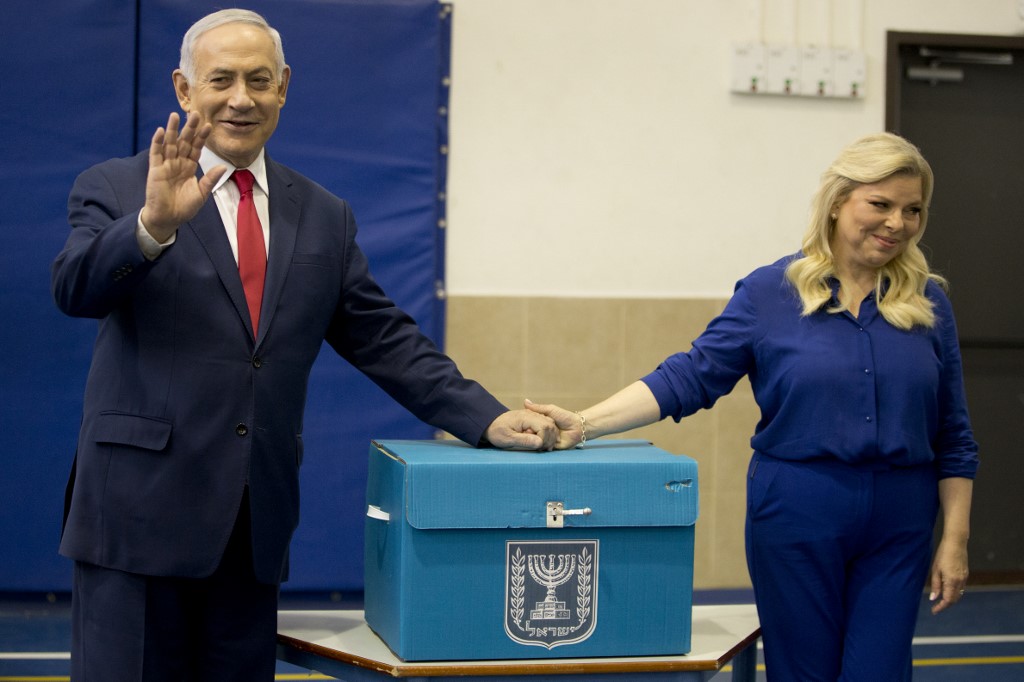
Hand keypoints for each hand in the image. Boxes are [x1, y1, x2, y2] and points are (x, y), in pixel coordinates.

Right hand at [142, 112, 226, 242]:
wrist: (168, 218)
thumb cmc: (184, 207)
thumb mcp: (201, 193)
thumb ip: (210, 179)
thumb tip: (223, 167)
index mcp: (189, 167)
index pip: (196, 148)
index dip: (202, 137)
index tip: (209, 125)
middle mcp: (178, 163)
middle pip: (184, 141)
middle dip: (189, 128)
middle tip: (195, 113)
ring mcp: (166, 165)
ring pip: (170, 143)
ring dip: (173, 130)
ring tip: (175, 115)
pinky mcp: (155, 170)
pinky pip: (156, 153)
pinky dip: (158, 142)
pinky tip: (162, 131)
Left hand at [484, 409, 556, 450]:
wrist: (489, 424)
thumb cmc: (496, 432)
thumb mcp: (507, 439)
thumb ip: (524, 440)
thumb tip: (540, 443)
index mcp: (526, 417)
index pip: (545, 427)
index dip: (545, 439)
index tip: (539, 448)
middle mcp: (531, 414)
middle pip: (550, 425)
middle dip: (549, 439)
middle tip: (542, 449)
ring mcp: (533, 416)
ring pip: (551, 424)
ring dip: (550, 437)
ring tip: (542, 447)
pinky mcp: (533, 419)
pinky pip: (546, 424)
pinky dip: (547, 434)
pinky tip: (541, 443)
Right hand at [524, 399, 582, 449]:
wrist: (577, 427)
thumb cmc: (565, 417)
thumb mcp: (550, 410)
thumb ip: (537, 408)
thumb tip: (525, 401)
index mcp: (540, 423)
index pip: (529, 425)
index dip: (525, 426)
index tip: (522, 424)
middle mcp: (542, 432)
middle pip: (531, 435)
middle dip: (529, 433)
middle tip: (528, 431)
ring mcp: (546, 440)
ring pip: (536, 442)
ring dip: (535, 439)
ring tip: (534, 436)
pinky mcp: (551, 448)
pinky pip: (543, 449)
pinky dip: (541, 446)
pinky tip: (538, 443)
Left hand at [928, 536, 968, 613]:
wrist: (956, 543)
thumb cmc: (943, 555)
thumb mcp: (935, 569)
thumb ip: (935, 585)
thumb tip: (933, 598)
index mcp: (952, 581)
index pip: (948, 600)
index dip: (941, 607)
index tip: (934, 611)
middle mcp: (960, 582)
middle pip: (954, 599)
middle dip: (946, 605)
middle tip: (936, 607)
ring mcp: (964, 578)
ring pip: (959, 594)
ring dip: (950, 599)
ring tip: (940, 600)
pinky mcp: (966, 574)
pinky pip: (961, 588)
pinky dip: (954, 592)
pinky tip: (947, 590)